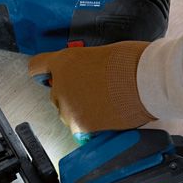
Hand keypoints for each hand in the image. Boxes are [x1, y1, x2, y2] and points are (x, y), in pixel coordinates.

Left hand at [28, 41, 155, 135]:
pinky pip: (80, 129)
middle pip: (56, 94)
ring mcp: (69, 108)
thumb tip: (87, 73)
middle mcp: (60, 86)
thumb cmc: (131, 62)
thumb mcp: (100, 54)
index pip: (36, 67)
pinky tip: (108, 117)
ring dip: (81, 111)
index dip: (43, 72)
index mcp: (63, 62)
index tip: (48, 75)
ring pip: (67, 113)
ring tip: (105, 105)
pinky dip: (91, 125)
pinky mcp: (81, 127)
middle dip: (71, 94)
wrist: (146, 82)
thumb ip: (84, 65)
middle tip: (94, 91)